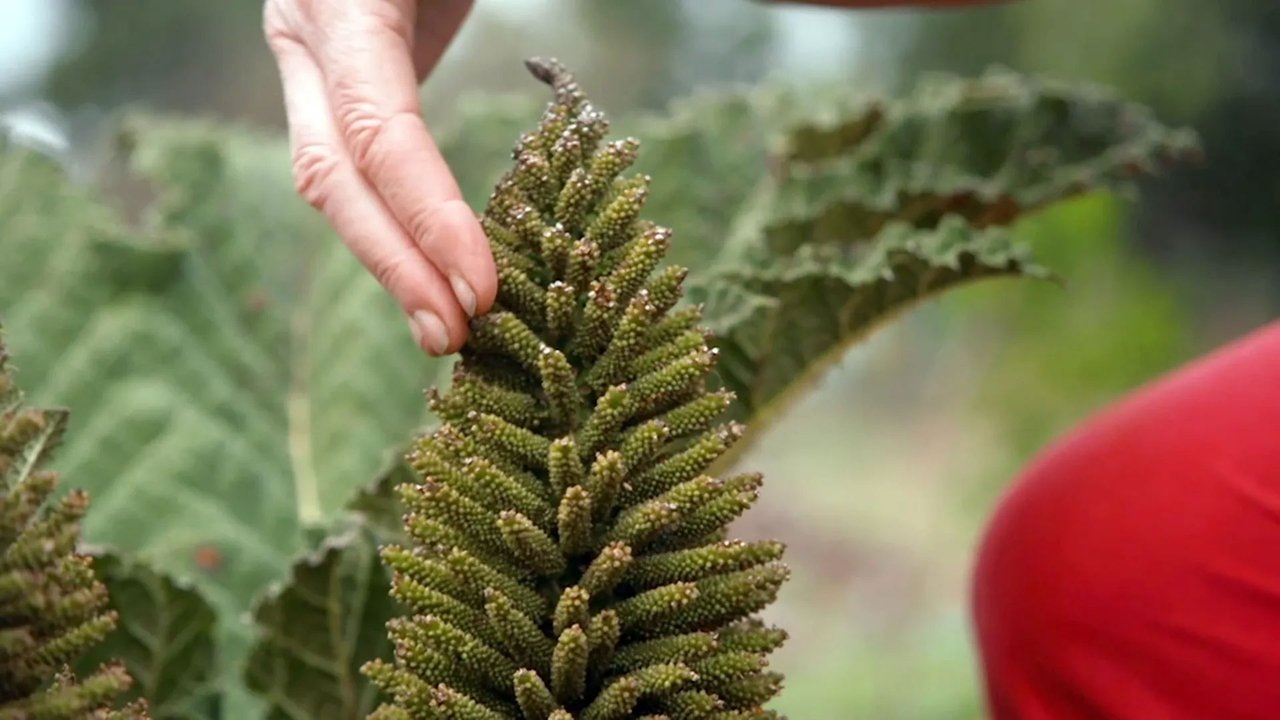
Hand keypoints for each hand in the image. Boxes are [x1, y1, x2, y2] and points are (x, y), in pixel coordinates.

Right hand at [263, 0, 495, 356]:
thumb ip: (462, 15)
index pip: (378, 133)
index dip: (427, 218)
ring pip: (332, 176)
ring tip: (442, 323)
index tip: (479, 289)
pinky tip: (423, 266)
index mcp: (339, 1)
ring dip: (388, 255)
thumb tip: (501, 137)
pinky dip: (391, 215)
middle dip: (396, 265)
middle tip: (453, 335)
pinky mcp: (336, 66)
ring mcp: (312, 52)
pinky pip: (355, 154)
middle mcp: (308, 32)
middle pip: (336, 175)